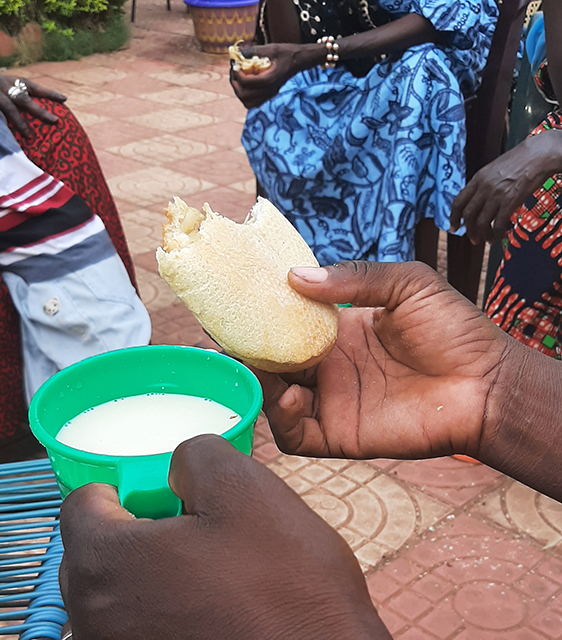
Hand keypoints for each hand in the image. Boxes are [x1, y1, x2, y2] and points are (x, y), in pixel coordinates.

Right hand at [0, 74, 65, 135]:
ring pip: (8, 108)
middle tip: (54, 121)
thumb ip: (24, 95)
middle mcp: (3, 85)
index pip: (33, 87)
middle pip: (23, 99)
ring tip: (30, 136)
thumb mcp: (9, 86)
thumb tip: (53, 108)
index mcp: (12, 81)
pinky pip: (0, 118)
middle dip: (39, 111)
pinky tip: (11, 138)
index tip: (64, 99)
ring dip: (20, 122)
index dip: (48, 93)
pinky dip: (5, 125)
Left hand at [59, 435, 389, 639]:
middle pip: (94, 552)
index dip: (121, 486)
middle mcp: (97, 621)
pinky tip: (213, 605)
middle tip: (189, 524)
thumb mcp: (245, 486)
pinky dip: (163, 608)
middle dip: (134, 529)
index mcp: (108, 565)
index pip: (81, 506)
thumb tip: (178, 466)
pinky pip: (140, 628)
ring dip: (150, 571)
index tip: (157, 490)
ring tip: (209, 567)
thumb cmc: (285, 584)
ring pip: (118, 594)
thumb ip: (193, 455)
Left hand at [230, 43, 305, 108]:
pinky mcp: (269, 95)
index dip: (236, 73)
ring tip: (238, 81)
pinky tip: (246, 85)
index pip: (247, 82)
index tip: (234, 64)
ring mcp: (269, 94)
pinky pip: (254, 103)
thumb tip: (237, 51)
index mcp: (269, 79)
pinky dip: (246, 97)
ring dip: (240, 93)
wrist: (298, 61)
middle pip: (244, 96)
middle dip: (235, 85)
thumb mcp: (270, 48)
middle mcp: (269, 90)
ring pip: (248, 103)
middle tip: (234, 73)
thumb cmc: (285, 52)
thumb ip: (253, 51)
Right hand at [257, 261, 517, 460]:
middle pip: (274, 359)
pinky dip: (281, 418)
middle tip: (232, 335)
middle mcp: (330, 365)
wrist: (486, 385)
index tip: (240, 299)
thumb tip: (295, 276)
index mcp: (341, 329)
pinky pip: (294, 434)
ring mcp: (332, 400)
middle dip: (251, 348)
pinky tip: (293, 395)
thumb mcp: (408, 284)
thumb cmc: (455, 330)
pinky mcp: (339, 433)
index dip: (265, 312)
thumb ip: (355, 278)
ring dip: (260, 382)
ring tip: (261, 365)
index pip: (290, 321)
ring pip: (275, 396)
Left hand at [450, 131, 561, 243]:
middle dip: (469, 230)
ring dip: (483, 235)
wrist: (538, 155)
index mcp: (478, 178)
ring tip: (488, 240)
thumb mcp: (493, 169)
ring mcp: (496, 195)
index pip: (459, 201)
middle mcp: (484, 187)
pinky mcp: (510, 201)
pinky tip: (500, 235)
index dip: (454, 217)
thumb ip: (484, 184)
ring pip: (482, 222)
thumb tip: (478, 202)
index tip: (454, 227)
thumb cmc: (519, 161)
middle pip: (468, 215)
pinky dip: (497, 233)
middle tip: (473, 239)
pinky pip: (498, 224)